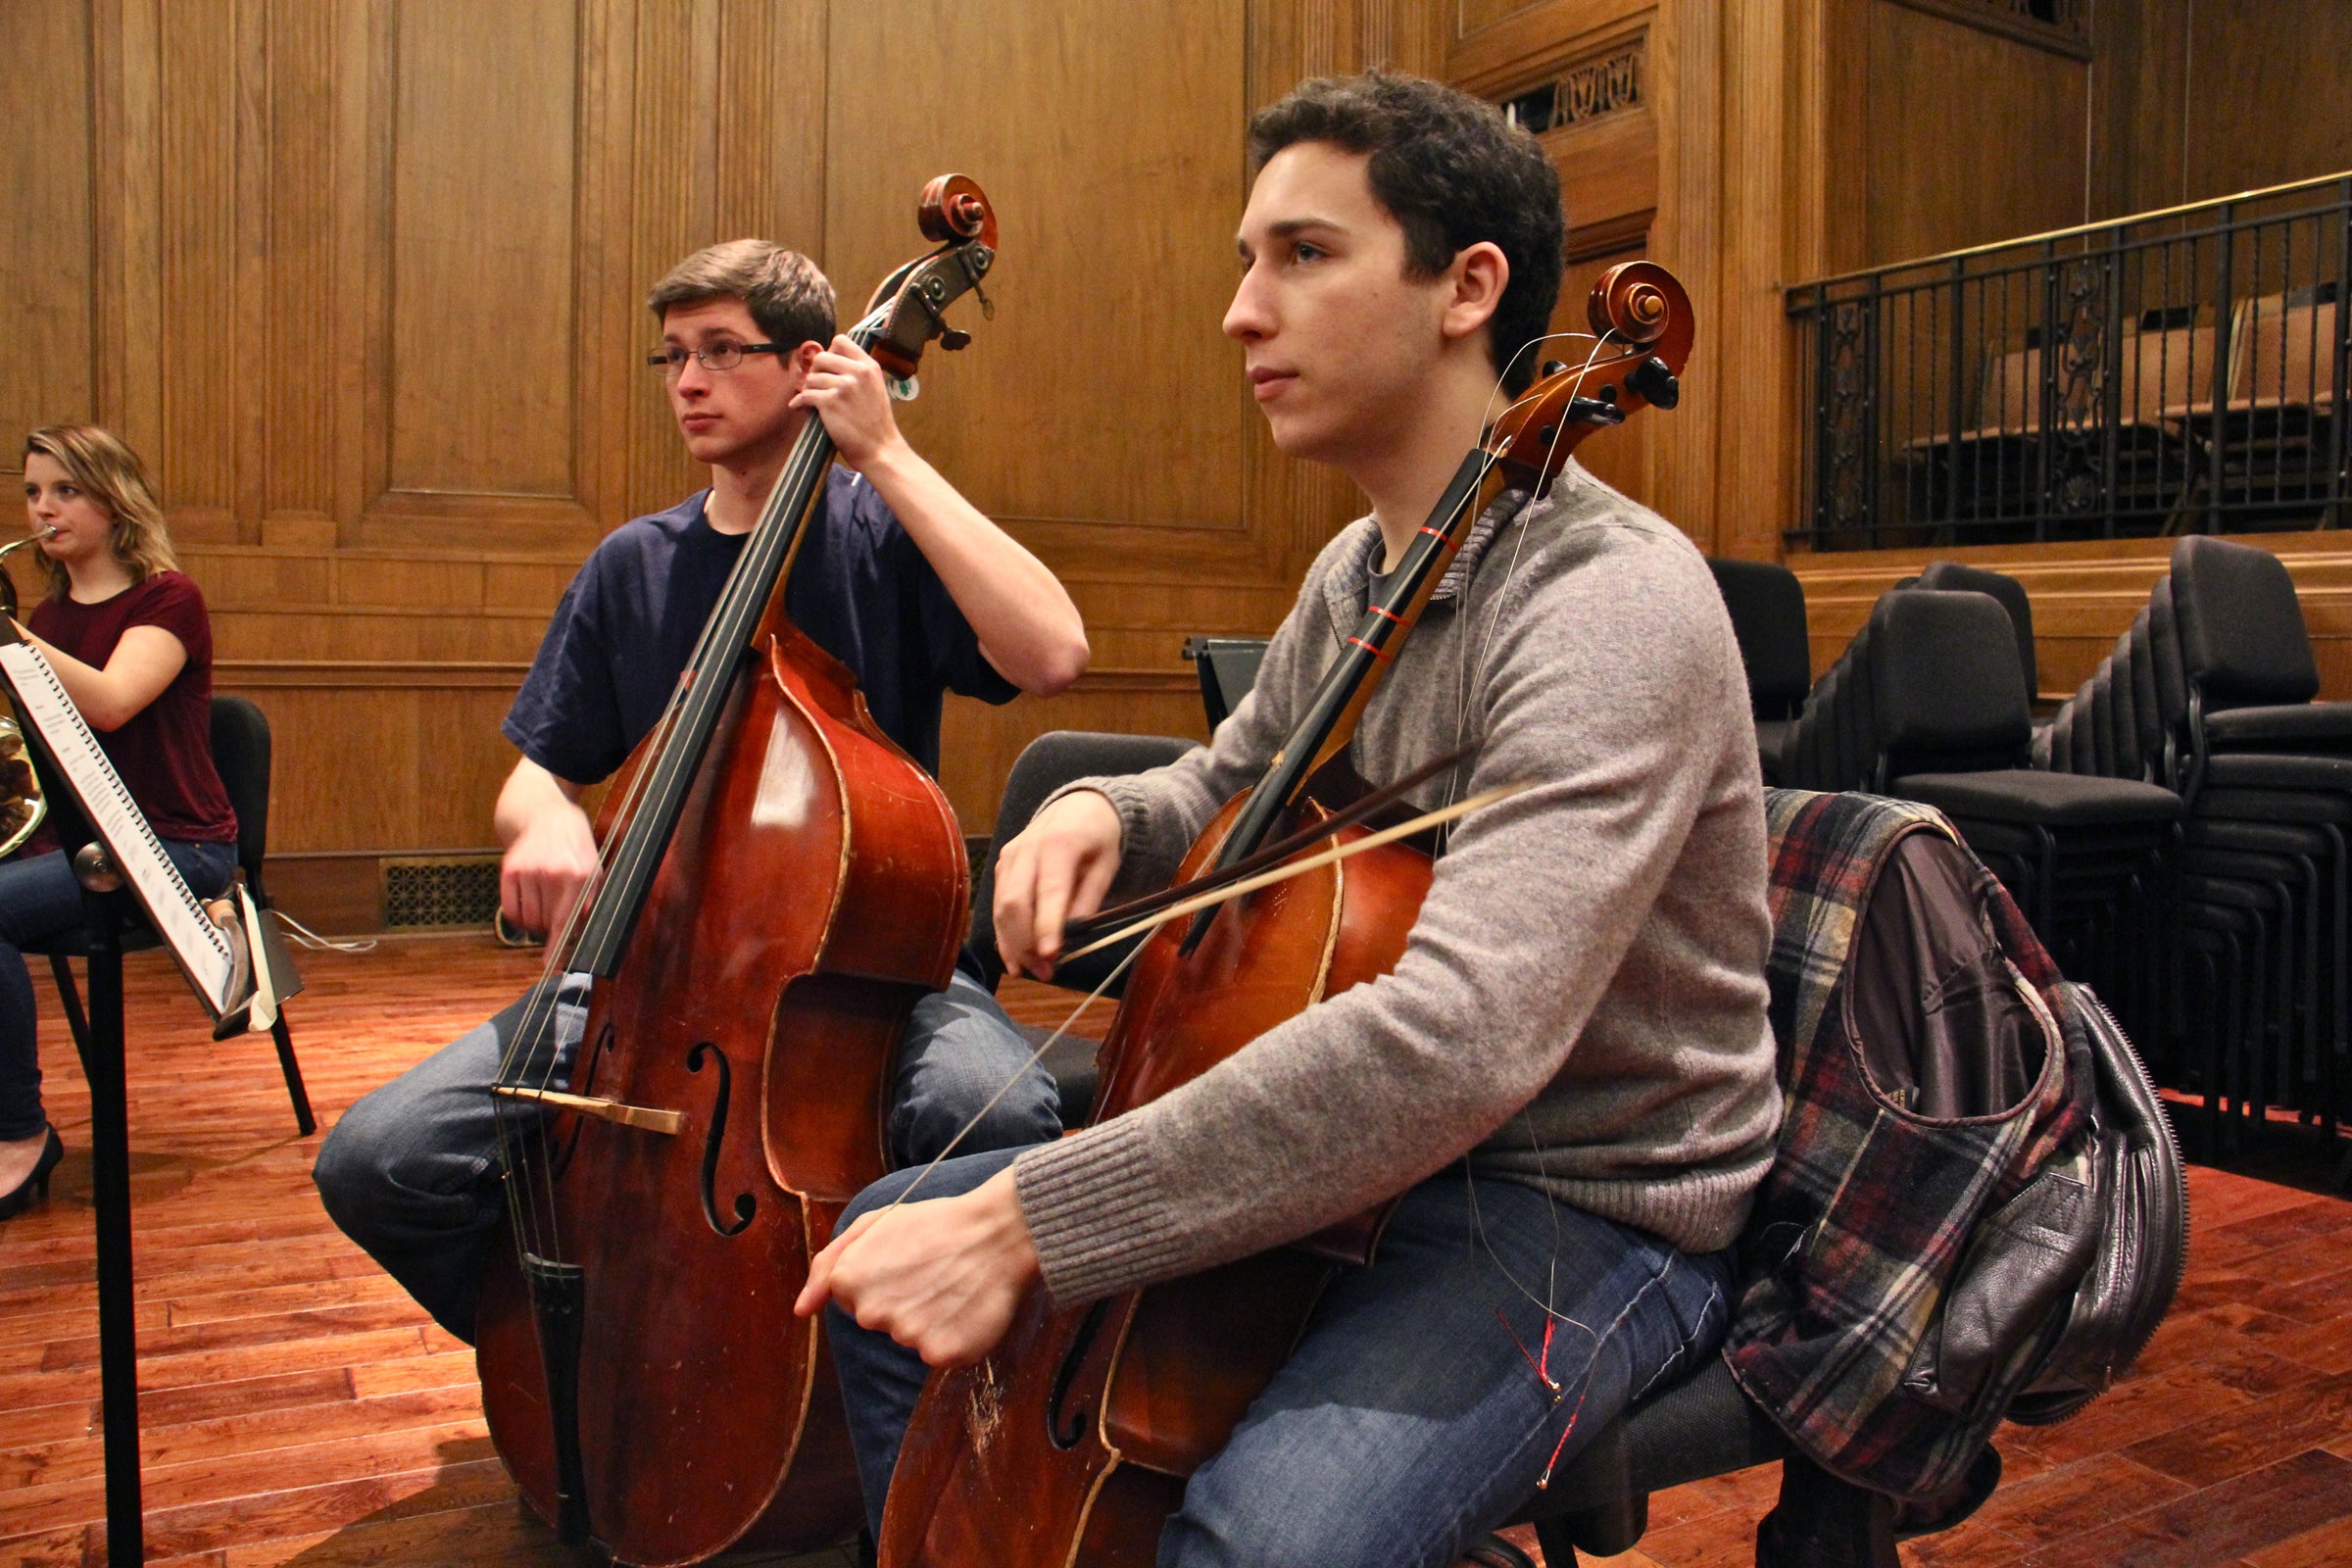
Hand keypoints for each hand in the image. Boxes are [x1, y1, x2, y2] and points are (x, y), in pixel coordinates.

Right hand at [500, 801, 597, 936]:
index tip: (550, 966)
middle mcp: (552, 873)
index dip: (557, 946)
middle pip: (545, 924)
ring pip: (527, 920)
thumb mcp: (594, 869)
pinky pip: (509, 909)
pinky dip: (517, 916)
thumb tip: (580, 934)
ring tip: (544, 904)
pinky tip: (527, 904)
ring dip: (535, 922)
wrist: (546, 815)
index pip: (565, 921)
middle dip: (551, 928)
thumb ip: (590, 901)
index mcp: (579, 875)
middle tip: (555, 914)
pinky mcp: (509, 869)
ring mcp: (528, 870)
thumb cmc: (575, 847)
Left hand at [791, 334, 902, 470]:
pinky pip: (805, 395)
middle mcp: (858, 372)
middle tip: (817, 385)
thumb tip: (829, 363)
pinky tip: (799, 406)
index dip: (830, 352)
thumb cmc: (876, 423)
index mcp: (869, 366)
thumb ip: (857, 373)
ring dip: (808, 389)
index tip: (828, 367)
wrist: (880, 448)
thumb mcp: (875, 388)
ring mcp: (844, 386)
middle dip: (815, 371)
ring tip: (813, 400)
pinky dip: (799, 402)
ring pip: (811, 377)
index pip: (841, 341)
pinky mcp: (830, 402)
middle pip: (822, 357)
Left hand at [795, 1167, 1039, 1366]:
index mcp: (849, 1280)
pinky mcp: (940, 1354)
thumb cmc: (937, 1224)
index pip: (853, 1300)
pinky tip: (966, 1308)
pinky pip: (939, 1354)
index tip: (906, 1262)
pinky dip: (953, 1337)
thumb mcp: (875, 1224)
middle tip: (933, 1272)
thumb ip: (827, 1267)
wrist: (1000, 1231)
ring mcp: (906, 1336)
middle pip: (879, 1322)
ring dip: (929, 1320)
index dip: (881, 1280)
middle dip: (901, 1302)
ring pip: (910, 1338)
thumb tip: (801, 1311)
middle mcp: (871, 1313)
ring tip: (953, 1286)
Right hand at [992, 790, 1122, 979]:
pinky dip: (1005, 934)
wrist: (1078, 806)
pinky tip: (1015, 959)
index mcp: (1059, 844)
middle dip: (1026, 943)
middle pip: (1015, 902)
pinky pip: (998, 905)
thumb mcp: (1107, 865)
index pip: (1049, 890)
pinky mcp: (1002, 866)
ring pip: (1001, 908)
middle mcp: (1027, 848)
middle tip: (1045, 972)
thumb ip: (1089, 899)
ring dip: (1013, 945)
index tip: (1051, 956)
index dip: (1046, 925)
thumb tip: (1070, 936)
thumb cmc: (1099, 838)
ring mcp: (1009, 857)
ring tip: (1032, 971)